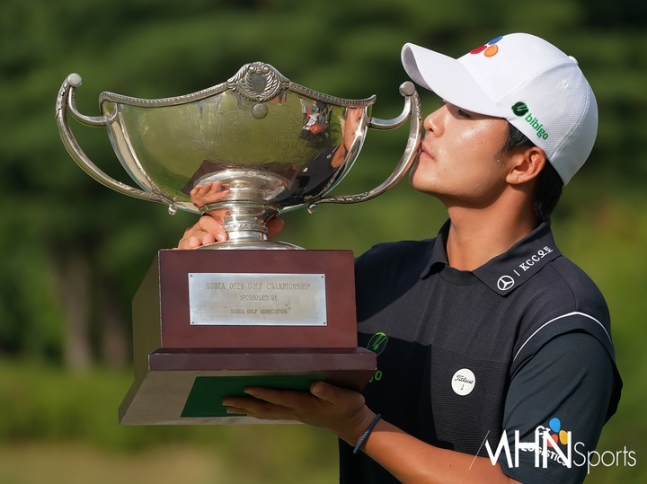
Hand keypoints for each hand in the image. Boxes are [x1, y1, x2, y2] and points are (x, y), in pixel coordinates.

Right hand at [176, 211, 284, 248]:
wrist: (209, 266)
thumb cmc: (226, 248)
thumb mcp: (246, 239)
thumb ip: (262, 231)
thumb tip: (279, 221)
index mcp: (217, 223)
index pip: (216, 214)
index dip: (219, 219)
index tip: (225, 231)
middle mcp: (203, 229)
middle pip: (203, 223)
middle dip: (211, 229)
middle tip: (218, 238)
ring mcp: (192, 239)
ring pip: (192, 234)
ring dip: (198, 238)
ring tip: (204, 243)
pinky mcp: (183, 251)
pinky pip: (181, 247)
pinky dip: (185, 247)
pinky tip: (189, 248)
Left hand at [222, 382, 374, 445]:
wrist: (352, 423)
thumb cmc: (348, 406)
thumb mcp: (344, 396)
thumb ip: (329, 390)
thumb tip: (314, 385)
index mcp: (305, 404)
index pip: (280, 398)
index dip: (264, 393)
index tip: (247, 387)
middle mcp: (295, 410)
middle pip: (265, 409)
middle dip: (245, 404)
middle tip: (225, 401)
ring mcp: (294, 414)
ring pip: (265, 413)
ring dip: (246, 409)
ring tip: (229, 406)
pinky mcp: (296, 414)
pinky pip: (271, 413)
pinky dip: (257, 411)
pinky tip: (250, 409)